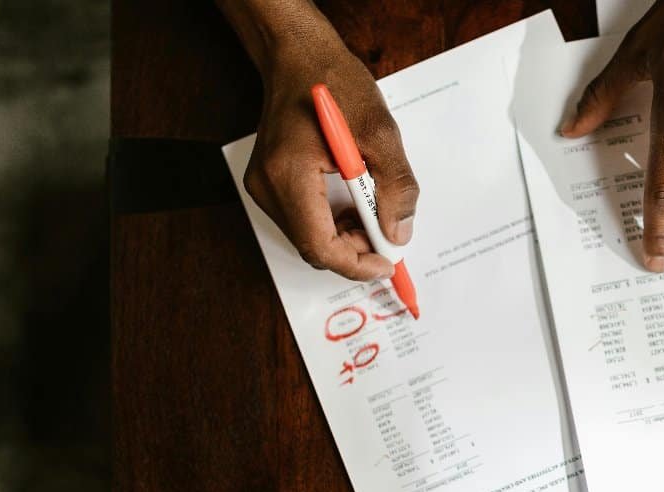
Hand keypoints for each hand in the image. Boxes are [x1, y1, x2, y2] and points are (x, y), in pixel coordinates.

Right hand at [221, 2, 418, 280]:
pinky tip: (353, 202)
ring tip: (373, 210)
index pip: (321, 246)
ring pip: (310, 237)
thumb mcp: (381, 133)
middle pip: (314, 247)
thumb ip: (395, 187)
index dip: (358, 264)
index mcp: (289, 176)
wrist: (299, 55)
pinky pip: (303, 220)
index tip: (388, 262)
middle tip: (388, 234)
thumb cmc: (334, 83)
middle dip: (355, 250)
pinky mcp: (269, 183)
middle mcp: (268, 187)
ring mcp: (264, 187)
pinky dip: (333, 221)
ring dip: (346, 236)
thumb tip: (400, 232)